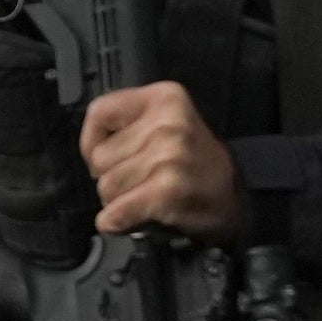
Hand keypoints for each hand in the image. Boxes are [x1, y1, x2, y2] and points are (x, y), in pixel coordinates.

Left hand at [78, 81, 244, 241]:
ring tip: (146, 197)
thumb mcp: (168, 123)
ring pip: (106, 187)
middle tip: (141, 181)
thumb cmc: (194, 164)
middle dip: (111, 176)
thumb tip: (89, 149)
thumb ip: (129, 123)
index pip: (100, 112)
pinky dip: (117, 222)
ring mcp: (169, 157)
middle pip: (99, 157)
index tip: (108, 156)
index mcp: (165, 98)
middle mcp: (167, 122)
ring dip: (118, 201)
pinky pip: (116, 212)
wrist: (232, 202)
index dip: (92, 140)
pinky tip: (134, 219)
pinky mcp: (168, 191)